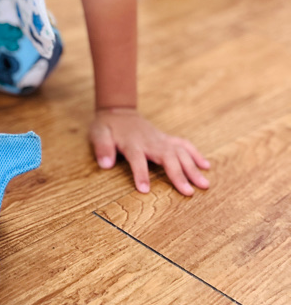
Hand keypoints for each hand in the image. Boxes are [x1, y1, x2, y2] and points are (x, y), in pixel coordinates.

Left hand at [89, 108, 209, 195]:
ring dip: (192, 168)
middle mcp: (150, 141)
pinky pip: (184, 145)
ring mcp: (160, 139)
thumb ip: (102, 148)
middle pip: (166, 156)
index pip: (137, 159)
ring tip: (204, 184)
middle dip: (178, 174)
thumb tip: (105, 164)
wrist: (119, 111)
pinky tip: (206, 166)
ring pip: (179, 152)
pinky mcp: (166, 139)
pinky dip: (196, 154)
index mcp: (132, 142)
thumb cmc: (108, 127)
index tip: (144, 190)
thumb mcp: (98, 134)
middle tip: (189, 192)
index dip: (140, 173)